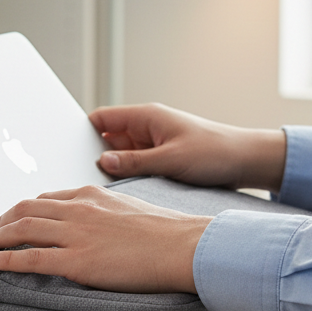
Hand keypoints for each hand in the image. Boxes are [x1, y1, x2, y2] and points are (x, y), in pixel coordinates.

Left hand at [0, 186, 211, 292]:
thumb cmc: (166, 232)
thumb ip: (105, 212)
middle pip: (26, 208)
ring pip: (22, 229)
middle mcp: (78, 209)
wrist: (181, 245)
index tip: (18, 217)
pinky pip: (28, 258)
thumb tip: (97, 225)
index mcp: (91, 194)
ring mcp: (75, 234)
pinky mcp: (76, 260)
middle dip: (5, 220)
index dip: (25, 209)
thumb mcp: (129, 207)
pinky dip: (4, 259)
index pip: (47, 197)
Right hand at [90, 104, 286, 191]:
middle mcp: (147, 128)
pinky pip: (135, 166)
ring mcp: (153, 144)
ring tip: (103, 188)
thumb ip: (135, 161)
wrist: (245, 161)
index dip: (81, 132)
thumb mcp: (171, 159)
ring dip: (114, 170)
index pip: (102, 118)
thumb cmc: (215, 152)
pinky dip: (128, 176)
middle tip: (81, 177)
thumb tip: (103, 161)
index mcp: (146, 117)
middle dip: (95, 155)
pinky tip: (122, 193)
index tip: (66, 150)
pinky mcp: (161, 159)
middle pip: (107, 139)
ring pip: (120, 155)